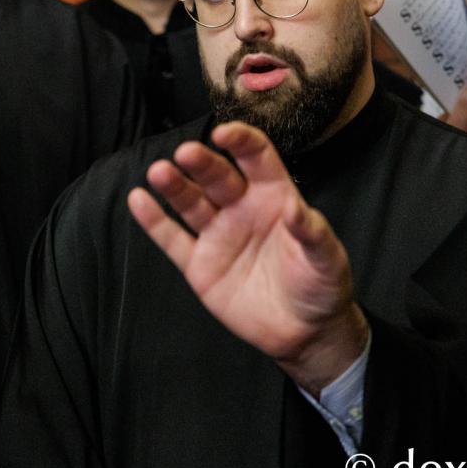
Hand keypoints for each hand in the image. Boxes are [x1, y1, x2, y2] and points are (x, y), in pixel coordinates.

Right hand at [127, 121, 368, 395]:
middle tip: (187, 153)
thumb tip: (299, 209)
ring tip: (159, 171)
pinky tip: (139, 200)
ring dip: (174, 186)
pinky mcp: (199, 265)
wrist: (305, 333)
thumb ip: (312, 233)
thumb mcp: (327, 259)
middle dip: (202, 164)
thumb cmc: (322, 287)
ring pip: (190, 203)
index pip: (256, 158)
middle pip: (217, 177)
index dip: (241, 142)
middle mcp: (241, 208)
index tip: (224, 134)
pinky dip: (154, 220)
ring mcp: (217, 235)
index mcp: (274, 197)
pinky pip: (172, 239)